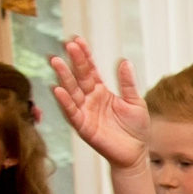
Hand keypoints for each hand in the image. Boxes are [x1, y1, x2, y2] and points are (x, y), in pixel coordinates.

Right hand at [48, 40, 148, 167]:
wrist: (135, 153)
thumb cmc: (136, 128)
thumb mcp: (135, 102)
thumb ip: (127, 83)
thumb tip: (125, 61)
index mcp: (101, 91)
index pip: (90, 70)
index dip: (84, 55)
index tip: (78, 40)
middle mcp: (89, 99)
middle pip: (79, 77)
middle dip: (73, 61)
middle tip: (67, 45)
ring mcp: (84, 111)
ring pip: (72, 91)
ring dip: (64, 77)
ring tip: (56, 61)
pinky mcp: (82, 126)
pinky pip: (71, 112)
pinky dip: (65, 101)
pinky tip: (58, 89)